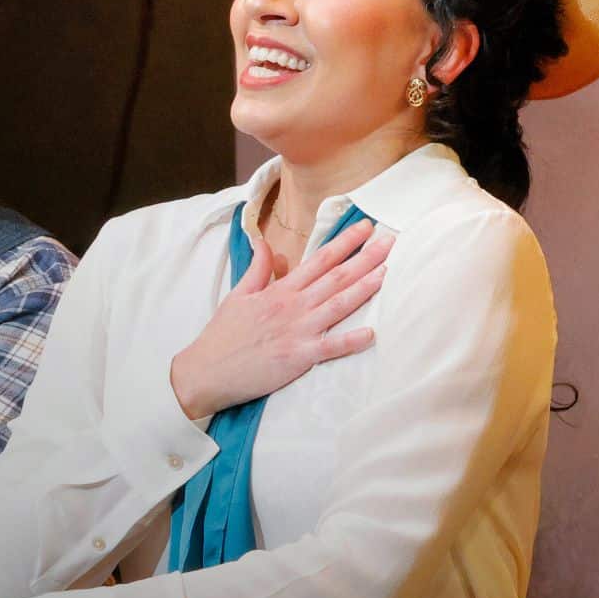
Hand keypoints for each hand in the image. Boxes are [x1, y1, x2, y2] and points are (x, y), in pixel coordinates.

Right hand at [168, 218, 391, 418]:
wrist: (207, 370)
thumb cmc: (224, 334)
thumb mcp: (239, 293)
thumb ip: (259, 268)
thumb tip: (267, 244)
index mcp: (280, 290)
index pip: (319, 259)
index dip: (345, 242)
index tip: (365, 227)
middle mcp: (293, 306)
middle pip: (336, 277)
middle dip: (366, 257)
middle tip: (391, 241)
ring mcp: (298, 331)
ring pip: (338, 305)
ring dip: (365, 288)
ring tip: (388, 272)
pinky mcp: (298, 357)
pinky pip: (330, 348)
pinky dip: (351, 341)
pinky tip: (372, 333)